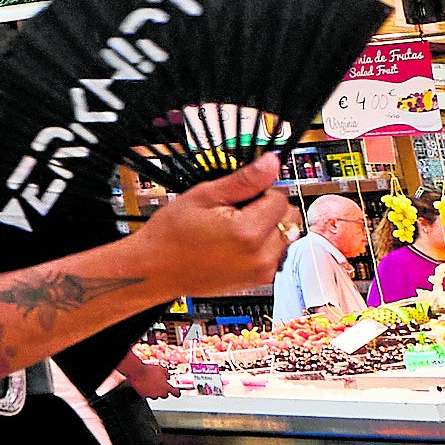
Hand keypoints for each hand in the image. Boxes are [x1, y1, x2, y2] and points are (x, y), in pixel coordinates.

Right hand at [120, 353, 173, 399]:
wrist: (137, 372)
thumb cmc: (149, 370)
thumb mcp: (162, 369)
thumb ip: (167, 374)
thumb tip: (167, 376)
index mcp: (167, 388)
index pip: (176, 393)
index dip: (177, 392)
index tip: (177, 392)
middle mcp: (161, 393)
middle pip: (165, 395)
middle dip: (163, 390)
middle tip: (160, 383)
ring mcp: (152, 395)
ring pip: (156, 395)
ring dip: (155, 391)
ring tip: (151, 383)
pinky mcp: (144, 396)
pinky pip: (148, 395)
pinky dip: (147, 391)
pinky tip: (146, 385)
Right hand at [135, 154, 291, 299]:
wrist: (155, 269)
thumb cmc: (171, 235)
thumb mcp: (203, 196)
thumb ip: (243, 180)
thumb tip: (270, 164)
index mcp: (248, 232)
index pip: (280, 198)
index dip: (261, 190)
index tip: (241, 194)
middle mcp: (261, 256)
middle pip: (289, 218)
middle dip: (269, 209)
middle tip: (237, 210)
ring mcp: (261, 271)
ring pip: (286, 236)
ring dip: (269, 228)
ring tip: (235, 228)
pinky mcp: (259, 280)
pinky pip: (277, 254)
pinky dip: (264, 245)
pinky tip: (238, 243)